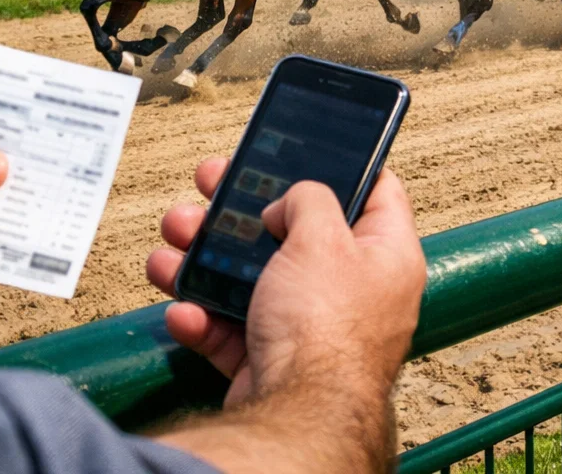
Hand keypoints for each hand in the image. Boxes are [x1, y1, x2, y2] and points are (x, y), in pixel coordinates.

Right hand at [147, 158, 424, 407]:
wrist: (295, 414)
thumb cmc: (325, 328)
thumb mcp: (322, 236)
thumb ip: (308, 199)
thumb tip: (289, 201)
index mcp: (386, 256)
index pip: (377, 192)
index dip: (343, 163)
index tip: (304, 147)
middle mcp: (353, 291)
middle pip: (296, 232)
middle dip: (243, 208)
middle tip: (210, 182)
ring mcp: (309, 328)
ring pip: (252, 278)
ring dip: (205, 256)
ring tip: (174, 237)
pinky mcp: (270, 361)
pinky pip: (230, 327)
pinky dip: (202, 316)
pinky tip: (184, 307)